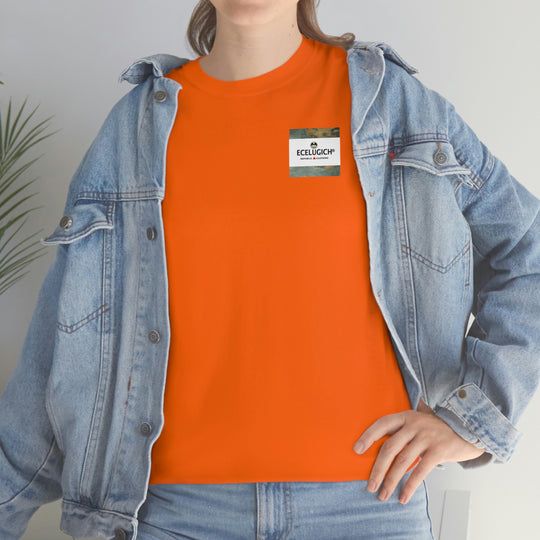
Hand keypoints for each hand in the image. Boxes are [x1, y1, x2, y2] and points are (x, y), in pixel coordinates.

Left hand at [353, 399, 484, 503]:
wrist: (469, 427)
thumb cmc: (438, 429)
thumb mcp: (419, 422)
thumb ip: (403, 430)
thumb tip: (379, 450)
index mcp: (406, 416)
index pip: (382, 424)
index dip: (368, 436)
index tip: (357, 450)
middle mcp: (414, 425)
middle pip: (390, 448)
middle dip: (378, 469)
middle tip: (370, 485)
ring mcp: (427, 437)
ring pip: (403, 462)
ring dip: (390, 480)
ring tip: (383, 494)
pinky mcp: (438, 450)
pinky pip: (420, 471)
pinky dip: (410, 486)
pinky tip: (403, 497)